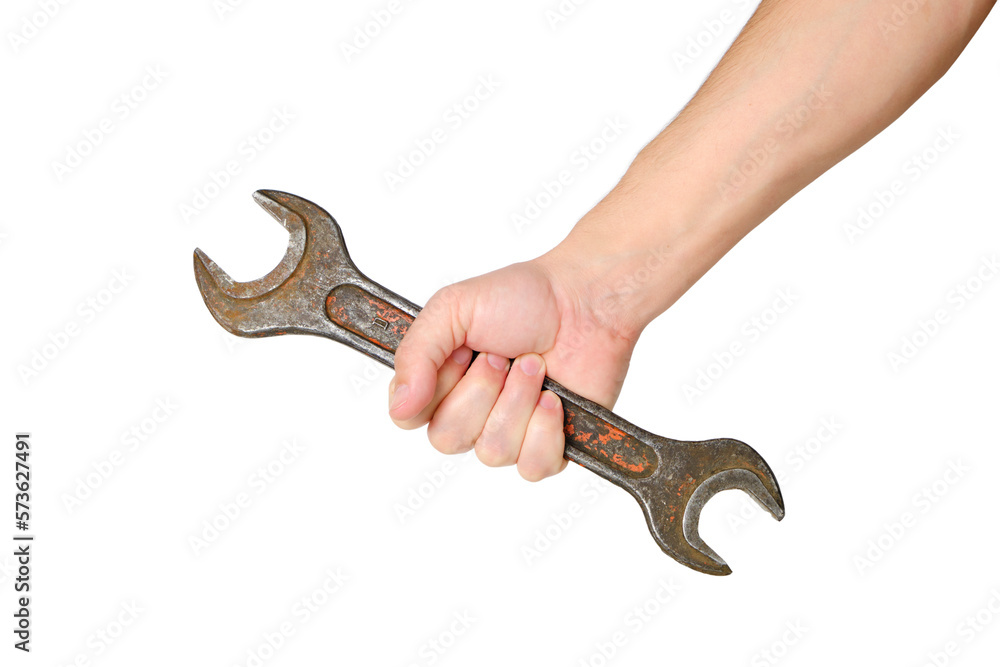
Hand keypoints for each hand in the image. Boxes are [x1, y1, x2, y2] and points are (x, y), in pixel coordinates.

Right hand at [388, 256, 638, 480]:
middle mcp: (469, 414)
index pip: (407, 418)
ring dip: (517, 401)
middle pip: (447, 439)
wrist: (584, 302)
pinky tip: (555, 397)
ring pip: (493, 452)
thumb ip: (415, 354)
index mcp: (439, 381)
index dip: (433, 391)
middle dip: (481, 390)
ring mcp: (509, 433)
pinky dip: (546, 428)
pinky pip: (532, 467)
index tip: (461, 354)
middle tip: (503, 356)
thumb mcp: (451, 308)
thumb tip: (401, 407)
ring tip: (535, 366)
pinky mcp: (549, 448)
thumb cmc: (522, 299)